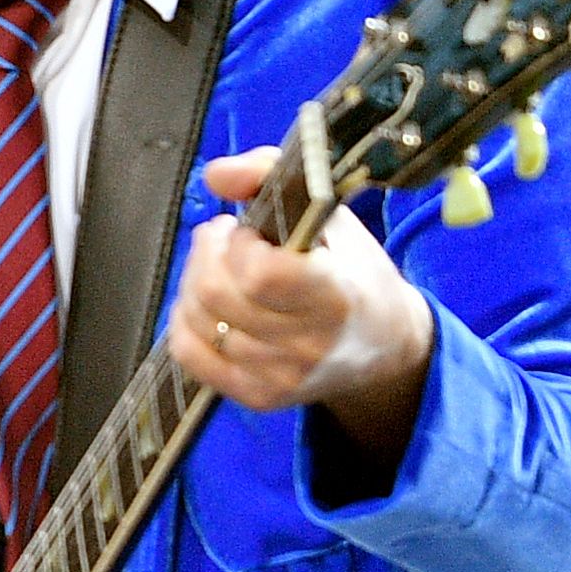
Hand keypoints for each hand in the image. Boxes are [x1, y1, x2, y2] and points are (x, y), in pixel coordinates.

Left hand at [165, 148, 436, 462]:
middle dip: (206, 254)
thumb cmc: (353, 269)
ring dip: (195, 282)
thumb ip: (271, 176)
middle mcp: (309, 345)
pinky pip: (190, 355)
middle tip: (224, 239)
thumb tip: (216, 174)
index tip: (251, 231)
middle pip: (214, 295)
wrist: (384, 344)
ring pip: (197, 322)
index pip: (259, 274)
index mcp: (336, 296)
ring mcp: (282, 376)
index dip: (241, 244)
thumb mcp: (330, 213)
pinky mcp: (259, 397)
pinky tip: (209, 303)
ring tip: (221, 267)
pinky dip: (186, 321)